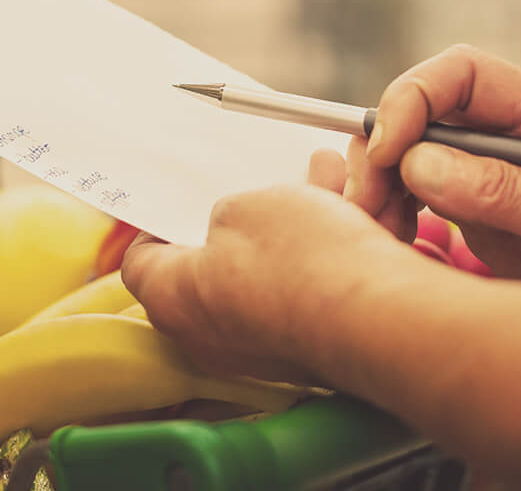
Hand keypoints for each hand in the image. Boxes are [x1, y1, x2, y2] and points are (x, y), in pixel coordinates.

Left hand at [121, 167, 409, 381]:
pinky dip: (328, 247)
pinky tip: (354, 206)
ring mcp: (264, 347)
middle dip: (248, 212)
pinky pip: (311, 286)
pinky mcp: (313, 346)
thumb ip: (228, 211)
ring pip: (274, 269)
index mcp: (173, 301)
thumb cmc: (300, 263)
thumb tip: (235, 225)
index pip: (142, 263)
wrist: (378, 317)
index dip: (156, 224)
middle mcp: (211, 337)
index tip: (178, 199)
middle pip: (215, 264)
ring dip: (298, 220)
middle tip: (264, 181)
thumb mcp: (246, 205)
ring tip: (326, 174)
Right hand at [346, 44, 520, 284]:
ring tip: (378, 228)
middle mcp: (518, 130)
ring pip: (413, 151)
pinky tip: (393, 238)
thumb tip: (420, 163)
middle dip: (386, 147)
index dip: (415, 97)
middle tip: (367, 201)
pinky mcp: (481, 204)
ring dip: (382, 184)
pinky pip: (419, 192)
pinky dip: (394, 210)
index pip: (467, 73)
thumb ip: (503, 191)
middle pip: (428, 110)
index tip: (388, 149)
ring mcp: (496, 166)